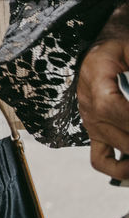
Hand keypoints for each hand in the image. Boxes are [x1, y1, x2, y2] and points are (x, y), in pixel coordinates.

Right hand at [77, 36, 128, 180]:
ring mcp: (92, 124)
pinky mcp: (96, 133)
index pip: (117, 111)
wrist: (95, 51)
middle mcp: (91, 110)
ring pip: (123, 150)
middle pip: (126, 138)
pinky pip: (102, 160)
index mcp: (97, 85)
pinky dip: (122, 169)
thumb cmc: (117, 47)